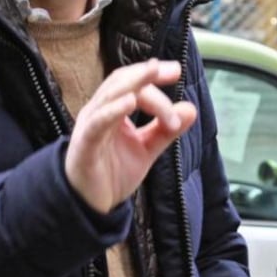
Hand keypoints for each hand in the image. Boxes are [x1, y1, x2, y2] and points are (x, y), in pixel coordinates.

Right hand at [65, 59, 196, 213]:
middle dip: (146, 74)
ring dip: (134, 84)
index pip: (131, 83)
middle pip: (121, 83)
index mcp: (112, 110)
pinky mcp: (85, 145)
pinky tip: (130, 103)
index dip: (152, 74)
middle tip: (172, 71)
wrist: (90, 206)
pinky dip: (112, 110)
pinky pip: (97, 123)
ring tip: (152, 73)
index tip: (175, 70)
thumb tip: (191, 109)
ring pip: (109, 96)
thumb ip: (166, 130)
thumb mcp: (146, 148)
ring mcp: (90, 127)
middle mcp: (98, 112)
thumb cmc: (112, 173)